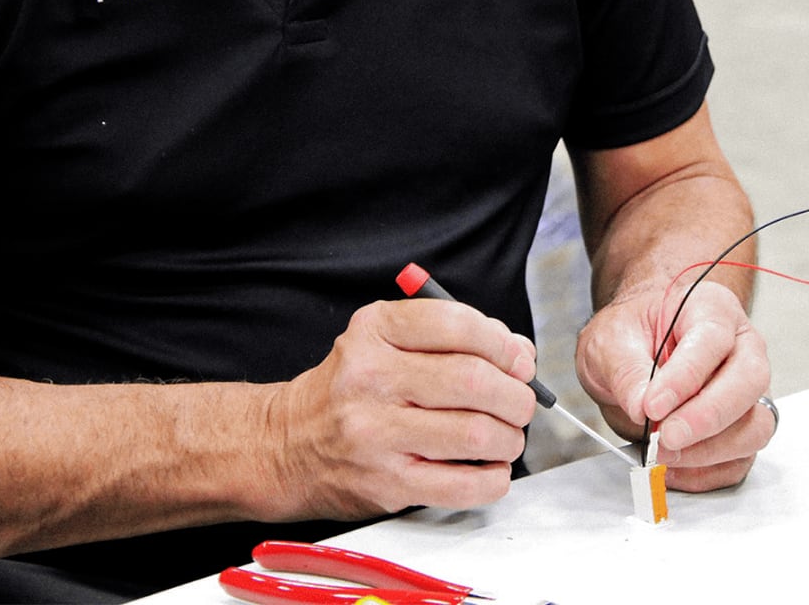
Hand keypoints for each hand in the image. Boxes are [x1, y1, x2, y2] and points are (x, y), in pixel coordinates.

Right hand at [266, 299, 537, 519]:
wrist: (287, 445)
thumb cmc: (351, 389)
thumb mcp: (387, 341)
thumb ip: (454, 338)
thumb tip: (520, 355)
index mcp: (375, 331)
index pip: (455, 324)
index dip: (502, 343)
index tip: (519, 360)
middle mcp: (371, 378)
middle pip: (473, 380)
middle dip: (515, 394)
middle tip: (521, 403)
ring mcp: (375, 434)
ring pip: (475, 433)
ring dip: (509, 438)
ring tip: (507, 437)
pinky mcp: (385, 483)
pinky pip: (461, 485)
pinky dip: (493, 480)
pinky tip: (492, 470)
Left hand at [576, 280, 772, 491]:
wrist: (636, 350)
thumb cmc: (632, 334)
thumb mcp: (610, 340)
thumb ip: (625, 370)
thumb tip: (641, 407)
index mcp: (712, 309)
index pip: (712, 339)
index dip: (686, 376)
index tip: (653, 404)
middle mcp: (742, 347)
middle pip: (749, 380)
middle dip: (707, 416)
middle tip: (666, 436)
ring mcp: (747, 391)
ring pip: (754, 425)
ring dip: (710, 449)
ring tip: (664, 454)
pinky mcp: (741, 428)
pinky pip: (739, 459)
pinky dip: (708, 471)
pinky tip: (673, 468)